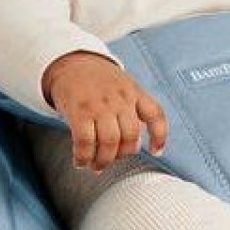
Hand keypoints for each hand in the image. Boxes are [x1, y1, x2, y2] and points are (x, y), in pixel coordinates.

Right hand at [41, 52, 168, 170]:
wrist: (70, 63)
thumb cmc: (97, 80)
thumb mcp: (123, 85)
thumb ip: (132, 107)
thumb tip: (134, 142)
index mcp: (134, 91)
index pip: (155, 114)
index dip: (159, 136)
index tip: (156, 152)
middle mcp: (120, 98)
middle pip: (131, 136)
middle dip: (122, 155)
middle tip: (113, 159)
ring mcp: (99, 104)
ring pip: (110, 141)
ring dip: (103, 160)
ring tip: (96, 166)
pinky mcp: (79, 111)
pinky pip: (85, 141)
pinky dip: (83, 157)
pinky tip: (80, 161)